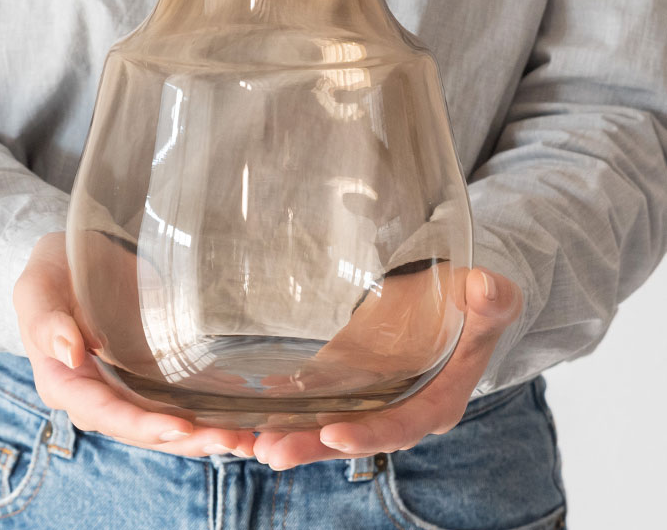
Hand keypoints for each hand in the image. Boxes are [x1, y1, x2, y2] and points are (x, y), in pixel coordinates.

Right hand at [13, 232, 255, 456]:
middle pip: (142, 428)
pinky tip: (241, 418)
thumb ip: (45, 320)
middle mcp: (96, 394)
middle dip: (186, 440)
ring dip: (202, 435)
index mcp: (64, 381)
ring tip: (243, 440)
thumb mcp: (37, 287)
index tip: (180, 426)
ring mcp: (126, 386)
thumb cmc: (52, 272)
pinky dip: (207, 413)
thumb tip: (70, 352)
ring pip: (164, 422)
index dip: (140, 424)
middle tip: (231, 441)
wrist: (76, 257)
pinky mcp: (149, 373)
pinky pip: (177, 400)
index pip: (104, 412)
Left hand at [252, 266, 521, 469]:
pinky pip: (318, 405)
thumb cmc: (472, 305)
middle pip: (358, 436)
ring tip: (254, 443)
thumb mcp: (487, 299)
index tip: (334, 434)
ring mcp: (372, 399)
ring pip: (332, 426)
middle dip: (315, 446)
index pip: (404, 424)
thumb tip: (487, 288)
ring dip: (294, 437)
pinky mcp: (349, 382)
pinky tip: (251, 417)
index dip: (371, 432)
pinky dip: (288, 413)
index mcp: (438, 399)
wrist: (453, 300)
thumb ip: (490, 300)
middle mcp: (402, 409)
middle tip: (273, 451)